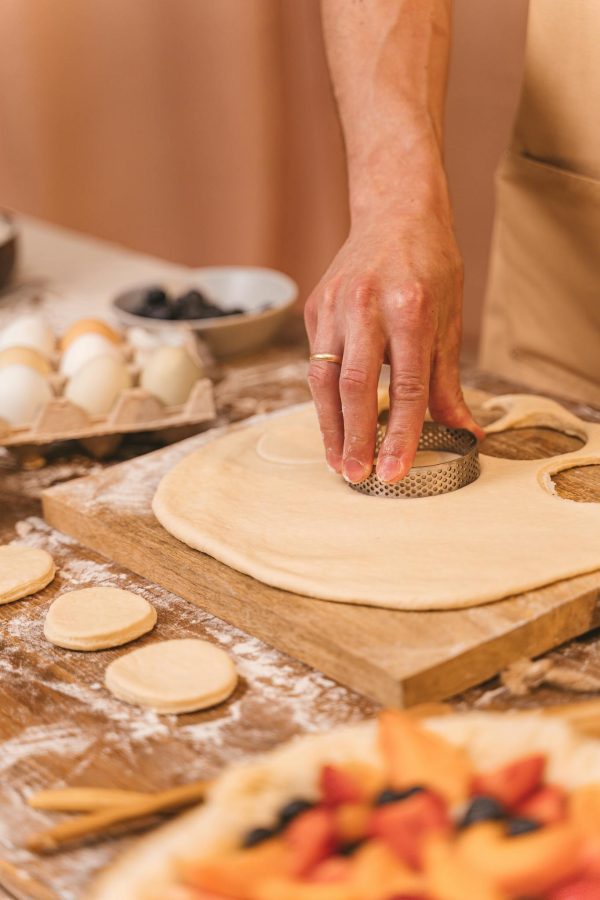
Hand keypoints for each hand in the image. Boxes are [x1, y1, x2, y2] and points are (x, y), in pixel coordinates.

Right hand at [305, 210, 483, 483]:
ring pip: (323, 379)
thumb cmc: (430, 264)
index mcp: (411, 307)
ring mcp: (334, 305)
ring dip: (330, 427)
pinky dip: (324, 398)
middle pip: (354, 386)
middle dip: (355, 438)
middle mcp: (366, 305)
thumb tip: (464, 432)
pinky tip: (333, 424)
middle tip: (358, 476)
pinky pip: (316, 362)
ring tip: (339, 462)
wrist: (394, 211)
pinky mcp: (314, 308)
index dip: (399, 434)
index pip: (405, 386)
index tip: (394, 471)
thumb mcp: (450, 317)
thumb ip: (448, 381)